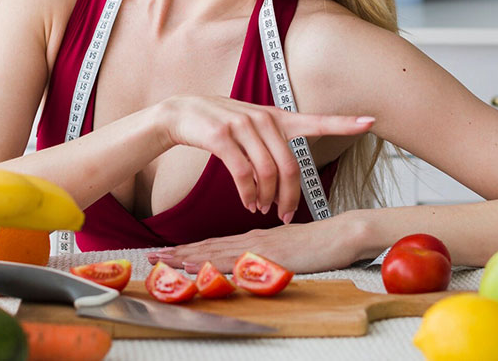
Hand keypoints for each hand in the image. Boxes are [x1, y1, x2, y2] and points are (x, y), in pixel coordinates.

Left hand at [146, 216, 365, 274]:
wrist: (346, 233)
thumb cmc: (325, 243)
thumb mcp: (292, 247)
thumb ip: (274, 252)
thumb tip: (258, 262)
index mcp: (257, 238)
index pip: (217, 243)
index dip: (192, 248)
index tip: (169, 252)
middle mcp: (253, 239)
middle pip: (209, 245)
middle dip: (178, 252)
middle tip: (151, 256)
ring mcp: (258, 247)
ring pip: (214, 251)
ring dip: (185, 256)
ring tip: (161, 260)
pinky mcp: (267, 255)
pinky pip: (232, 260)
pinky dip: (208, 262)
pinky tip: (193, 264)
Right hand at [150, 95, 373, 223]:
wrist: (182, 112)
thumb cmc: (222, 125)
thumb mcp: (252, 127)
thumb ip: (273, 145)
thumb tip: (286, 180)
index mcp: (278, 117)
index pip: (317, 119)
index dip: (345, 122)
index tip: (371, 120)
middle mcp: (265, 119)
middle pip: (291, 165)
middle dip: (291, 196)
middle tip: (286, 215)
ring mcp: (243, 126)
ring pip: (268, 172)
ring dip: (267, 197)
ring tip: (262, 209)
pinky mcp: (222, 137)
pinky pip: (243, 174)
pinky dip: (248, 193)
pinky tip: (248, 202)